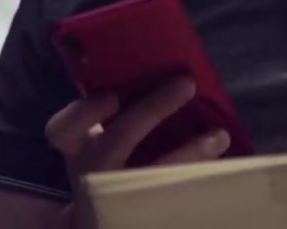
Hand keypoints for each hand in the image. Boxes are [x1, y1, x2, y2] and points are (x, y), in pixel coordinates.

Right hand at [44, 77, 231, 224]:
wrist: (101, 220)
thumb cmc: (110, 164)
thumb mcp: (100, 142)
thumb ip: (116, 115)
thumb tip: (167, 72)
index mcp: (78, 149)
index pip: (62, 129)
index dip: (84, 112)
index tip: (113, 96)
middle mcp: (94, 171)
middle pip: (117, 140)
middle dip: (153, 109)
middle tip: (187, 83)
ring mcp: (117, 195)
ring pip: (152, 174)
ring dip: (191, 151)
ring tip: (220, 135)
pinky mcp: (140, 212)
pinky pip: (173, 195)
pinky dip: (200, 176)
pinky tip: (224, 164)